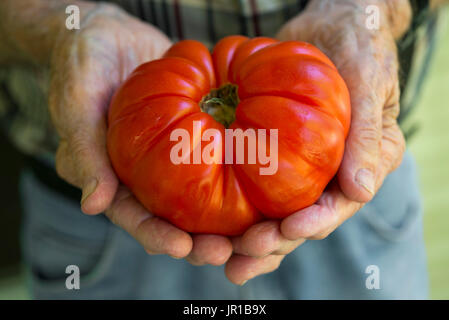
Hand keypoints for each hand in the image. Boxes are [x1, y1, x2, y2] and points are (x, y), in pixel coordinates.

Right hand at [49, 4, 232, 263]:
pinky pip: (218, 156)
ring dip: (226, 220)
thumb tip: (92, 204)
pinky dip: (237, 172)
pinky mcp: (196, 134)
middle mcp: (146, 175)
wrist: (110, 32)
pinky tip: (262, 180)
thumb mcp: (76, 101)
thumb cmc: (83, 62)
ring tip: (254, 232)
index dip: (156, 236)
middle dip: (199, 241)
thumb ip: (83, 150)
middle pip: (174, 219)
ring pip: (201, 197)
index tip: (183, 247)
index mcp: (113, 178)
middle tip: (227, 251)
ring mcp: (173, 157)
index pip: (134, 218)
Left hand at [224, 0, 410, 284]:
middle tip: (240, 254)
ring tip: (219, 254)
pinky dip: (232, 201)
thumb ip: (367, 135)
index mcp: (360, 165)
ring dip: (249, 236)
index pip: (338, 206)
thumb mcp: (370, 82)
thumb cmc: (360, 46)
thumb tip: (360, 190)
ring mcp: (299, 165)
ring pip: (273, 211)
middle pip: (301, 220)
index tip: (285, 230)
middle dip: (273, 242)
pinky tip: (209, 220)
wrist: (333, 21)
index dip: (313, 223)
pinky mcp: (272, 151)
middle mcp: (329, 173)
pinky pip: (252, 180)